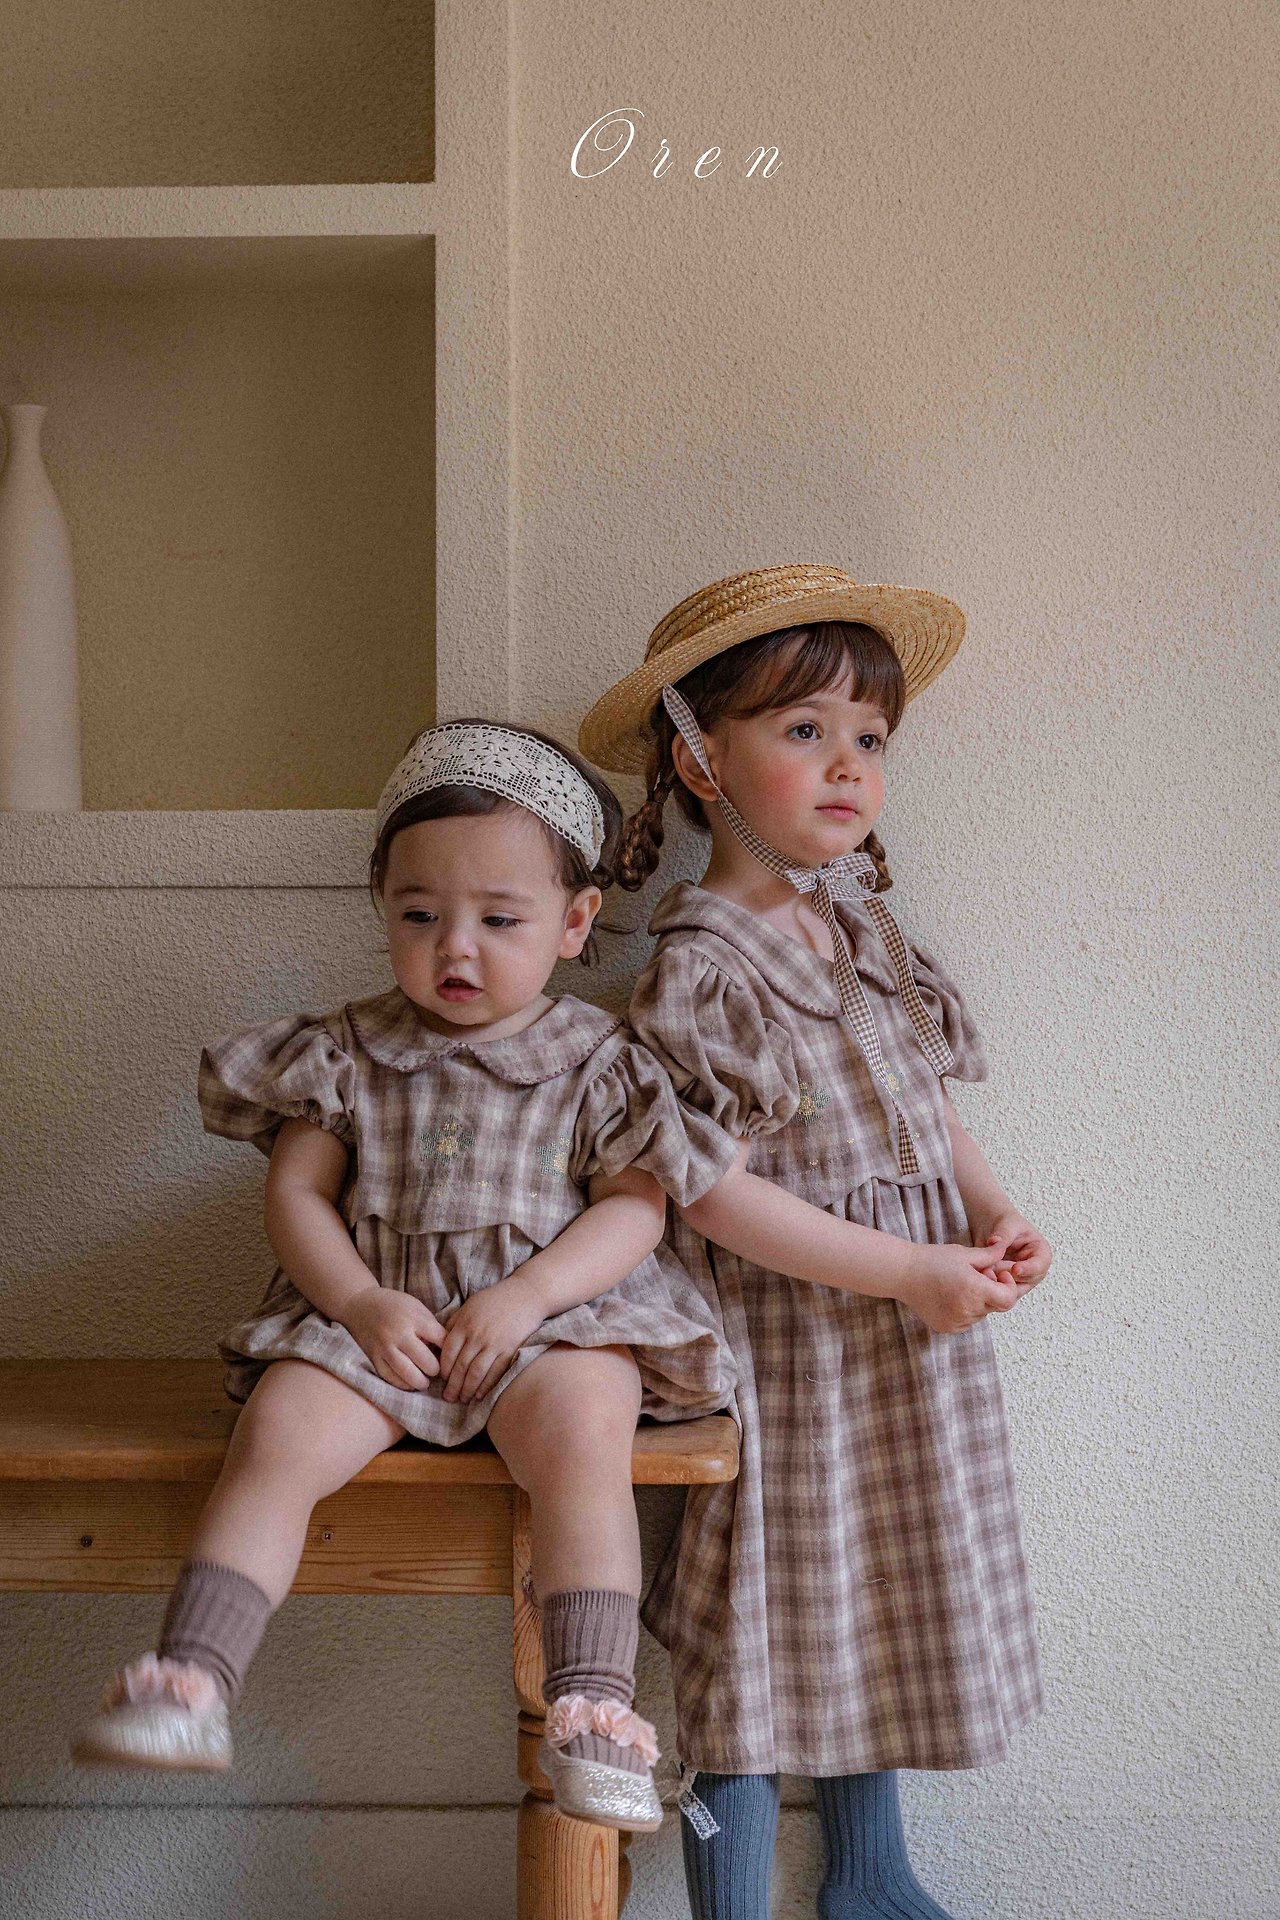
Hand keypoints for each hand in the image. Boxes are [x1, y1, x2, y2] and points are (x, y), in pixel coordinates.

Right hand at [340, 1288, 445, 1390]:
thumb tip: (444, 1348)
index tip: (450, 1354)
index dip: (449, 1349)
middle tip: (437, 1371)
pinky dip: (402, 1384)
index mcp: (414, 1318)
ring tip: (425, 1382)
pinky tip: (409, 1383)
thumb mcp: (415, 1306)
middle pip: (426, 1361)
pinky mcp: (373, 1357)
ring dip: (421, 1382)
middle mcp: (399, 1334)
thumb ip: (429, 1324)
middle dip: (435, 1369)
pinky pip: (390, 1377)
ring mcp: (385, 1347)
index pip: (440, 1339)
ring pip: (408, 1374)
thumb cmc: (392, 1304)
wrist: (358, 1305)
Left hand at [437, 1278, 549, 1404]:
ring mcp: (494, 1344)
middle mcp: (477, 1335)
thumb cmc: (495, 1300)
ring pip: (476, 1373)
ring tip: (462, 1399)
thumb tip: (440, 1342)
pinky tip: (479, 1395)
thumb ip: (455, 1323)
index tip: (442, 1379)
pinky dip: (486, 1386)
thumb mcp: (470, 1305)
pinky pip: (495, 1373)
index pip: (448, 1353)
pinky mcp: (510, 1350)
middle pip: (460, 1366)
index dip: (444, 1369)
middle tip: (448, 1398)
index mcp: (465, 1324)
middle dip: (453, 1385)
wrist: (526, 1295)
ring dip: (467, 1390)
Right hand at [895, 1241, 1022, 1334]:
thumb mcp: (965, 1254)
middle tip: (976, 1275)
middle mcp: (968, 1310)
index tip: (998, 1274)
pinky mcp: (947, 1328)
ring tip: (960, 1285)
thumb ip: (990, 1255)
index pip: (1009, 1299)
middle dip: (993, 1291)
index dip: (1008, 1286)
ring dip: (978, 1301)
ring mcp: (957, 1322)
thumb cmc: (933, 1259)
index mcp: (975, 1290)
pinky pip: (967, 1321)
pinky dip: (966, 1310)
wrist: (903, 1273)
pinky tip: (951, 1296)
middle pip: (995, 1306)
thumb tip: (1005, 1250)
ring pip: (981, 1314)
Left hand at [978, 1209, 1052, 1292]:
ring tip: (985, 1271)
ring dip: (999, 1284)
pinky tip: (980, 1276)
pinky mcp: (1005, 1285)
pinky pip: (1000, 1292)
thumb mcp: (1006, 1224)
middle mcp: (1033, 1270)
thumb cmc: (1004, 1222)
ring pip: (1013, 1291)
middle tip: (994, 1270)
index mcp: (1041, 1253)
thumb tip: (994, 1242)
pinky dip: (990, 1287)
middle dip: (1010, 1278)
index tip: (1015, 1268)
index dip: (1029, 1269)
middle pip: (1027, 1282)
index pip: (1040, 1265)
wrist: (991, 1226)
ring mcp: (1020, 1279)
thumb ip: (1003, 1234)